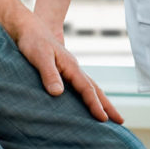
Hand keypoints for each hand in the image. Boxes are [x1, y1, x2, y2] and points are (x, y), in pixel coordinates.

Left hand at [0, 0, 122, 122]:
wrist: (28, 27)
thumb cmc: (33, 41)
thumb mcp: (39, 57)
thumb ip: (49, 74)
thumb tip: (58, 93)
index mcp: (71, 66)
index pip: (86, 89)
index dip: (95, 104)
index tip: (104, 119)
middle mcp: (74, 68)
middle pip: (95, 89)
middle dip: (108, 105)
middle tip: (121, 121)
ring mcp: (70, 69)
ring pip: (90, 87)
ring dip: (101, 101)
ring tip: (110, 115)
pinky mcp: (63, 70)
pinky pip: (81, 86)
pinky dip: (89, 95)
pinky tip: (87, 102)